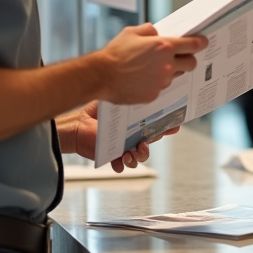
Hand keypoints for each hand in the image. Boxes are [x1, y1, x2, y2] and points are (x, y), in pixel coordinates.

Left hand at [59, 101, 178, 172]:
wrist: (78, 124)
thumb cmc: (97, 112)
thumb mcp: (116, 102)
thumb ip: (131, 98)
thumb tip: (145, 86)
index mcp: (136, 125)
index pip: (156, 128)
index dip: (167, 128)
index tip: (174, 126)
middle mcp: (132, 138)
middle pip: (148, 146)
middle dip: (148, 147)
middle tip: (142, 143)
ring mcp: (123, 149)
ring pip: (138, 159)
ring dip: (136, 158)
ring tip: (128, 154)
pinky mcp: (111, 157)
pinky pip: (120, 166)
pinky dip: (120, 165)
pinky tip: (118, 161)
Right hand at [98, 24, 206, 105]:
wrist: (101, 76)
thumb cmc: (115, 53)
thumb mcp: (131, 32)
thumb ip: (149, 30)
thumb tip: (156, 33)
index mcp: (164, 47)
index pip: (191, 45)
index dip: (200, 42)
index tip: (203, 42)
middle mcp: (167, 65)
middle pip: (191, 64)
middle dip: (189, 59)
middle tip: (181, 57)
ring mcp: (161, 82)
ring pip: (176, 76)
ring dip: (170, 71)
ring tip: (152, 67)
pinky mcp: (154, 95)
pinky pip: (161, 87)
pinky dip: (156, 83)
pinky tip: (142, 79)